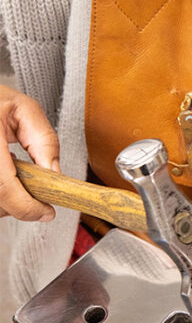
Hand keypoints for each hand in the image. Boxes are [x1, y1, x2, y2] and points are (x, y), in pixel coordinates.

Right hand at [0, 84, 59, 220]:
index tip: (46, 212)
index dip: (27, 207)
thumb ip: (44, 142)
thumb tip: (54, 176)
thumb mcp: (25, 110)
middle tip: (36, 196)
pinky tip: (3, 178)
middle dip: (20, 205)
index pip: (3, 187)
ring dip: (6, 202)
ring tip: (15, 178)